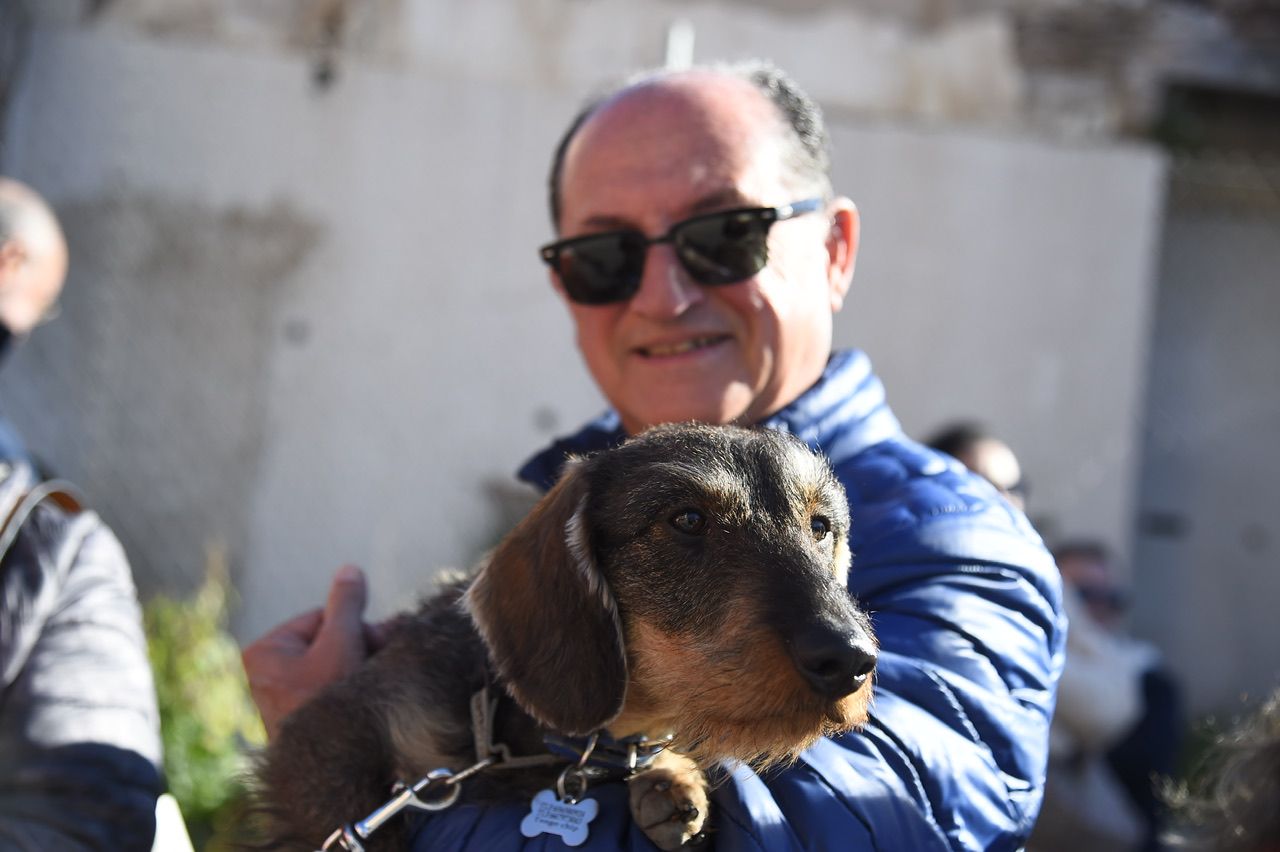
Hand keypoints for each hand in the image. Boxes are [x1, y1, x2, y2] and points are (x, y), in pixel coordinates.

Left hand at [243, 564, 385, 738]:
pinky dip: (349, 690)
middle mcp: (265, 673)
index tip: (375, 645)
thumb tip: (349, 570)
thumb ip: (346, 604)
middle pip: (328, 642)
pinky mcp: (298, 718)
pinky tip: (367, 698)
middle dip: (358, 649)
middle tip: (381, 662)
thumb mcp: (341, 643)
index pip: (321, 618)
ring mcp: (281, 697)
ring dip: (359, 668)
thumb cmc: (327, 704)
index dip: (352, 629)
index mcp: (264, 651)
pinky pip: (328, 690)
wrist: (327, 771)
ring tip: (376, 682)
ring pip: (332, 666)